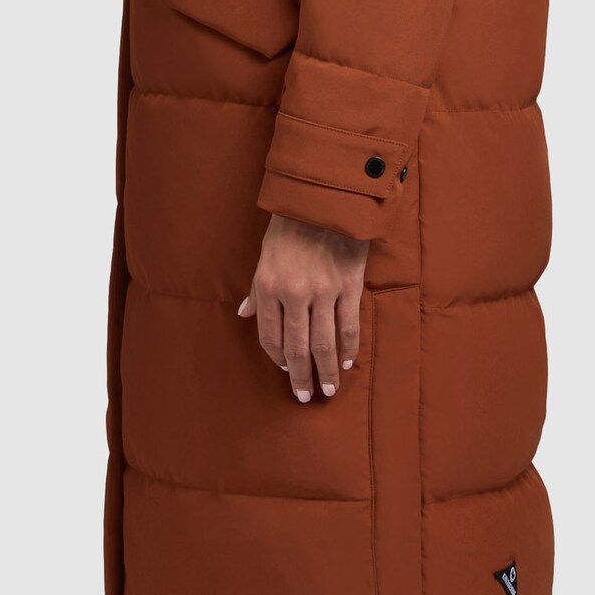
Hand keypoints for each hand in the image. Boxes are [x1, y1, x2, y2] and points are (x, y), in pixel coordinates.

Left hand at [238, 212, 369, 402]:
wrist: (324, 198)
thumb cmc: (290, 225)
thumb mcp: (264, 255)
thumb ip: (257, 289)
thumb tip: (245, 314)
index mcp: (269, 286)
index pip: (270, 336)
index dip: (278, 358)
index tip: (286, 370)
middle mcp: (295, 293)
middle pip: (298, 347)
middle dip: (301, 375)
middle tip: (306, 396)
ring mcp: (324, 291)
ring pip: (324, 343)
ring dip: (326, 371)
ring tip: (328, 389)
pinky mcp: (349, 285)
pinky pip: (349, 325)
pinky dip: (348, 348)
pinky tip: (346, 362)